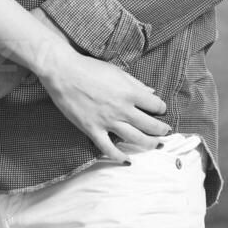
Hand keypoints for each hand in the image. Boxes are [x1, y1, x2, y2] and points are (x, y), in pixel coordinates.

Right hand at [40, 46, 171, 162]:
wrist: (62, 72)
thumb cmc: (88, 67)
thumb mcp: (115, 71)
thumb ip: (135, 83)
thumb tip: (151, 92)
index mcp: (129, 92)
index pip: (155, 105)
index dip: (161, 108)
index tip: (160, 110)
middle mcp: (121, 109)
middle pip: (150, 126)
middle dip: (161, 130)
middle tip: (165, 132)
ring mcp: (107, 121)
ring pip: (135, 139)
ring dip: (149, 144)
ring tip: (154, 144)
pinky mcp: (92, 130)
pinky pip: (109, 148)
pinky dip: (119, 156)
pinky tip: (127, 160)